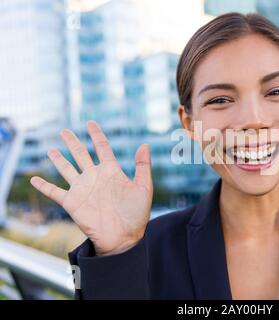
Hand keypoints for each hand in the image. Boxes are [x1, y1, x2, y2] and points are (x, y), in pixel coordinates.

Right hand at [30, 120, 152, 255]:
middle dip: (73, 142)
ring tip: (51, 149)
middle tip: (65, 131)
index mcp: (112, 172)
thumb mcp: (144, 188)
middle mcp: (95, 177)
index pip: (102, 148)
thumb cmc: (136, 214)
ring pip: (67, 169)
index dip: (96, 135)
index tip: (91, 123)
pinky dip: (44, 186)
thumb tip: (144, 144)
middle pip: (81, 154)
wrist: (123, 237)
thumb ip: (143, 166)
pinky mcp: (72, 202)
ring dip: (58, 159)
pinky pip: (54, 191)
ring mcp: (83, 189)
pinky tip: (34, 179)